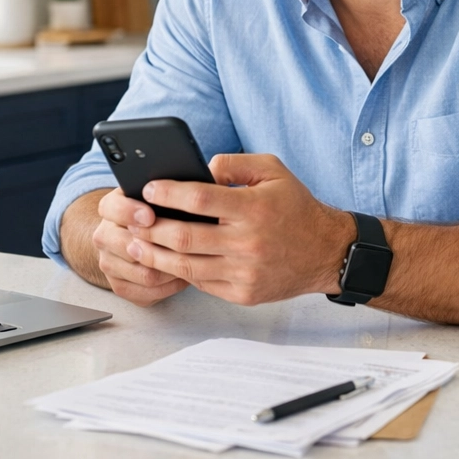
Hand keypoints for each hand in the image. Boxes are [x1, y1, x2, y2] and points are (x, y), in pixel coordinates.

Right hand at [91, 188, 188, 306]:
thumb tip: (189, 186)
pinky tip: (184, 276)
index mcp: (111, 207)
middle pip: (127, 246)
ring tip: (194, 261)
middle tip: (184, 245)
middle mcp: (105, 236)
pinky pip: (145, 293)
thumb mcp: (156, 193)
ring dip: (171, 269)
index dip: (129, 212)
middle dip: (158, 247)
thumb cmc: (154, 209)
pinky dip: (168, 287)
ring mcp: (109, 263)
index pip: (112, 208)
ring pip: (143, 273)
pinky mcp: (119, 286)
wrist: (132, 233)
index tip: (150, 216)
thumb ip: (166, 188)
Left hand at [127, 154, 353, 305]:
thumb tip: (201, 169)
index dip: (168, 193)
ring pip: (186, 266)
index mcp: (253, 208)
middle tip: (131, 220)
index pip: (199, 198)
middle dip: (150, 228)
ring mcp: (244, 273)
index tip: (148, 188)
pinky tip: (165, 260)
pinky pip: (202, 283)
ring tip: (135, 245)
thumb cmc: (295, 207)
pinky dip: (180, 271)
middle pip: (184, 237)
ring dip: (155, 255)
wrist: (326, 252)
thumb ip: (235, 164)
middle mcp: (247, 243)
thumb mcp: (273, 170)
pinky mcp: (243, 294)